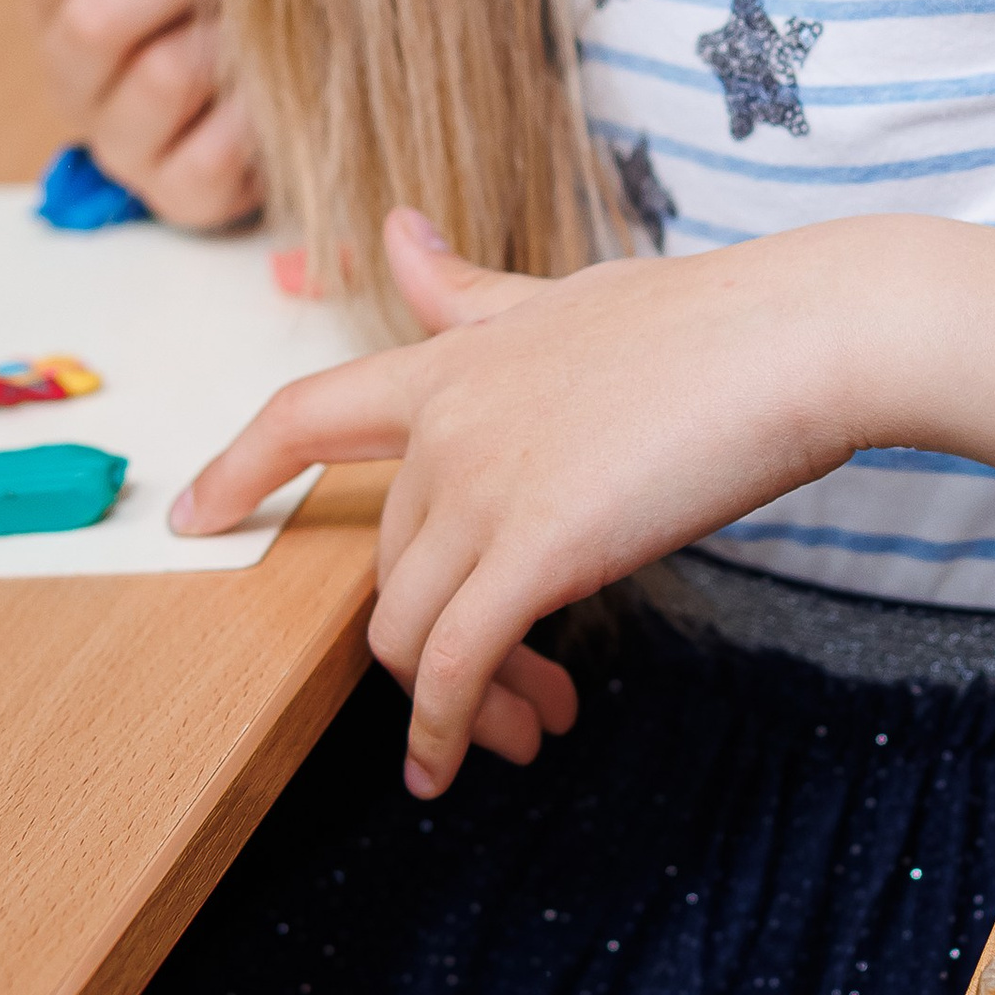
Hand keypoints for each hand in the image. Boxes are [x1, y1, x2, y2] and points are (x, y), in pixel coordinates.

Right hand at [29, 0, 261, 230]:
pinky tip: (294, 76)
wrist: (263, 122)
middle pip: (97, 21)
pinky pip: (217, 148)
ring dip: (227, 34)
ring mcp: (126, 147)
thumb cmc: (222, 8)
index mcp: (62, 8)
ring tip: (278, 7)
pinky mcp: (182, 198)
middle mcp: (77, 82)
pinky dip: (259, 106)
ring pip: (163, 77)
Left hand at [172, 208, 863, 793]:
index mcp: (452, 363)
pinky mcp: (537, 546)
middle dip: (425, 652)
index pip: (307, 414)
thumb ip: (472, 294)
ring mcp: (485, 484)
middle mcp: (448, 424)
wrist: (802, 337)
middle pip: (383, 567)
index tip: (193, 514)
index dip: (241, 467)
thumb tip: (397, 231)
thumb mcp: (567, 298)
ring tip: (529, 731)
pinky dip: (451, 727)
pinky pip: (458, 664)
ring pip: (411, 629)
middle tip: (509, 705)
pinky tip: (470, 764)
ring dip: (457, 705)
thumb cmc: (712, 321)